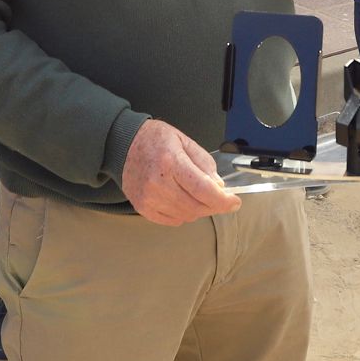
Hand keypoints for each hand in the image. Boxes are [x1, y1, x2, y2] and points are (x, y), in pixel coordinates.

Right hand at [120, 119, 239, 225]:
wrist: (124, 145)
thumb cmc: (156, 140)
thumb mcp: (185, 141)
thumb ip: (204, 163)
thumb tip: (218, 186)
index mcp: (171, 162)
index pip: (203, 190)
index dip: (223, 200)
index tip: (234, 202)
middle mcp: (158, 183)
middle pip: (196, 207)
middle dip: (214, 205)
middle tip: (219, 198)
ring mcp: (148, 198)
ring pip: (186, 216)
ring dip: (198, 209)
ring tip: (196, 194)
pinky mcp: (142, 207)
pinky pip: (172, 221)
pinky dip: (183, 214)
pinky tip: (181, 199)